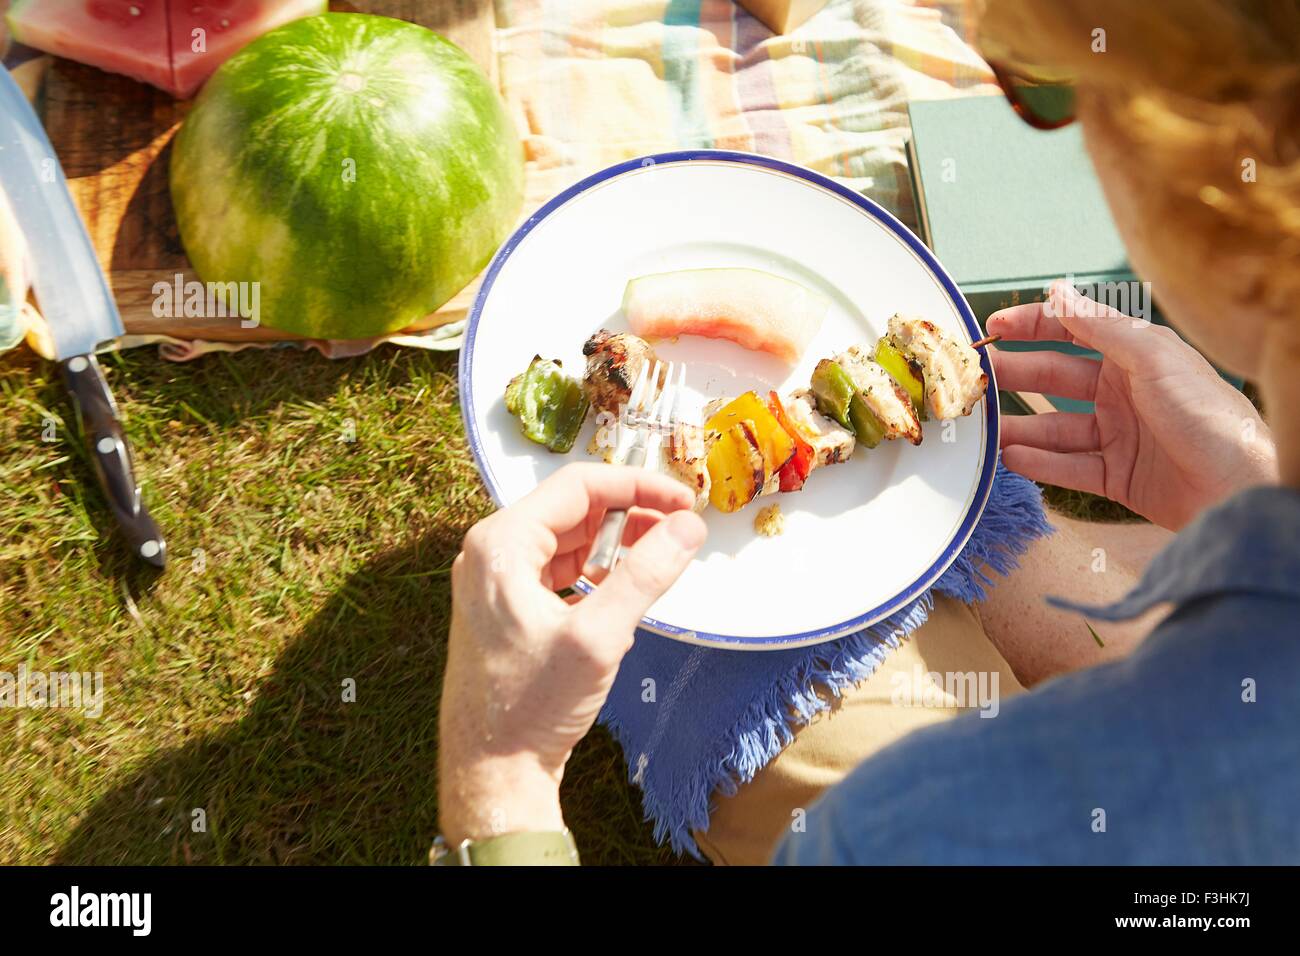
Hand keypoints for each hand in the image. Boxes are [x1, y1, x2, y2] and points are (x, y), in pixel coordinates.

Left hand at [437, 463, 706, 843]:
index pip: (578, 486)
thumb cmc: (530, 707)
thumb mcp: (598, 637)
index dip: (637, 486)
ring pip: (567, 540)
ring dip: (615, 544)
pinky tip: (624, 591)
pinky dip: (595, 572)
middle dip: (630, 515)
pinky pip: (557, 571)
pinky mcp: (505, 609)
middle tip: (680, 529)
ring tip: (661, 557)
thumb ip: (645, 574)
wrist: (491, 772)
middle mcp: (491, 554)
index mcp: (501, 545)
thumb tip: (687, 528)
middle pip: (572, 510)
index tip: (682, 500)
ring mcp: (495, 582)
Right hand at [988, 280, 1276, 530]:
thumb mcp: (1154, 359)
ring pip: (1056, 428)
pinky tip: (1012, 458)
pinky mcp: (1118, 477)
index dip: (1033, 326)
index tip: (994, 327)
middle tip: (978, 379)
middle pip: (1057, 380)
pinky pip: (1069, 467)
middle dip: (1016, 377)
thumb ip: (1101, 326)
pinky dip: (1040, 464)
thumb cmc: (1209, 417)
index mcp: (1136, 357)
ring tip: (987, 430)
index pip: (1074, 332)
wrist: (1240, 490)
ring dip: (1020, 427)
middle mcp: (1125, 393)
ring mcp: (1120, 436)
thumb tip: (1057, 291)